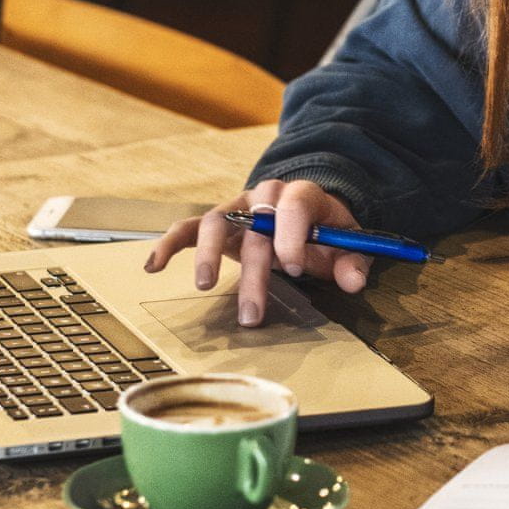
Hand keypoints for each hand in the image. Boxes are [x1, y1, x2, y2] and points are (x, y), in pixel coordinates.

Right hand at [144, 180, 371, 327]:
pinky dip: (169, 243)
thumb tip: (354, 282)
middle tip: (252, 313)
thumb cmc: (327, 232)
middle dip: (254, 270)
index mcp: (301, 196)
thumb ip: (352, 262)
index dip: (292, 232)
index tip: (295, 265)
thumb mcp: (348, 245)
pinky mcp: (218, 223)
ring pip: (216, 221)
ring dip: (208, 254)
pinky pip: (187, 228)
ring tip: (205, 286)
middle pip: (255, 225)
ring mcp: (237, 207)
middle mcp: (265, 196)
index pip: (294, 204)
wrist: (307, 213)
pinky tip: (153, 266)